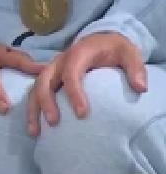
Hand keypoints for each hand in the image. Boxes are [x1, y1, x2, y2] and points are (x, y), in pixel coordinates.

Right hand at [27, 32, 146, 135]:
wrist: (101, 40)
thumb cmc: (114, 49)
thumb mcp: (128, 52)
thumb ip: (135, 67)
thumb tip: (140, 87)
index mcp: (78, 53)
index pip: (71, 72)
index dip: (74, 92)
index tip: (83, 114)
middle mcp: (61, 61)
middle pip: (45, 79)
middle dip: (46, 100)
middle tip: (54, 122)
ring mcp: (54, 70)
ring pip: (36, 87)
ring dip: (33, 108)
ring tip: (35, 132)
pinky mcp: (52, 79)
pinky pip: (36, 92)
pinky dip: (32, 109)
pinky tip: (35, 128)